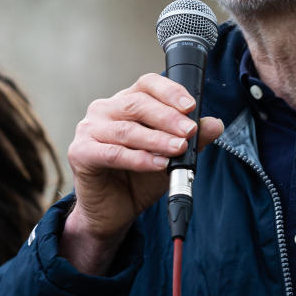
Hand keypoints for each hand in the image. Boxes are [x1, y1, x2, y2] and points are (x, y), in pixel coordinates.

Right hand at [61, 73, 223, 274]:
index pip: (148, 84)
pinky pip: (112, 153)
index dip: (170, 92)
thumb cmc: (140, 177)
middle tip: (189, 131)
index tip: (191, 106)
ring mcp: (89, 129)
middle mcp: (105, 109)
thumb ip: (193, 139)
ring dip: (156, 139)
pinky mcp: (80, 152)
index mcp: (127, 101)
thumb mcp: (173, 155)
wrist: (116, 211)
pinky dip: (138, 159)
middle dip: (168, 118)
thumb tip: (215, 124)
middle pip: (137, 104)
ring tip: (178, 149)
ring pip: (126, 130)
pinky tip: (157, 164)